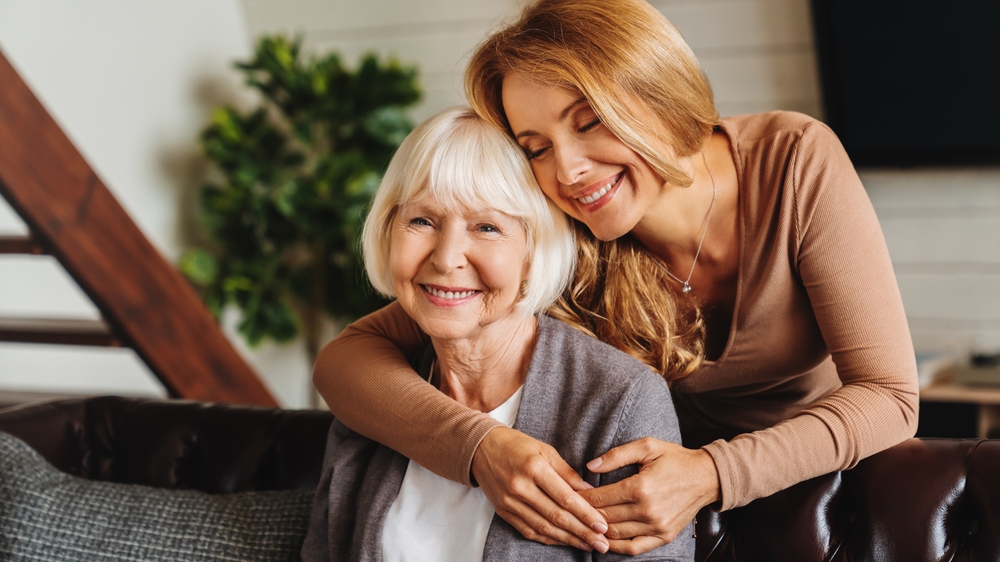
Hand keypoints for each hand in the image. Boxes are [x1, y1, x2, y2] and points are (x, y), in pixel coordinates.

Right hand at [472, 426, 610, 552]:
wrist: (480, 448)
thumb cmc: (516, 445)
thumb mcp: (545, 450)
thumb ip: (567, 472)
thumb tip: (589, 491)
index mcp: (534, 468)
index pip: (565, 497)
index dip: (586, 514)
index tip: (603, 525)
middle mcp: (520, 487)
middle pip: (556, 516)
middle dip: (582, 532)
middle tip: (601, 543)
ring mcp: (509, 502)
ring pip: (543, 527)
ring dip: (568, 539)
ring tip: (588, 545)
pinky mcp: (503, 511)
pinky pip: (528, 530)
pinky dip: (548, 538)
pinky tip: (564, 541)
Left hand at [580, 437, 720, 554]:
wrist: (707, 477)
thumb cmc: (675, 459)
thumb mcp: (647, 446)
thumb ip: (616, 455)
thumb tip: (590, 466)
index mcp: (640, 487)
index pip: (600, 498)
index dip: (581, 498)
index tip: (569, 495)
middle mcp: (647, 510)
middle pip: (604, 517)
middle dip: (584, 514)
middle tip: (570, 510)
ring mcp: (656, 526)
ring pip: (615, 534)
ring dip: (596, 530)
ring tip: (582, 524)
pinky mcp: (664, 536)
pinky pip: (633, 547)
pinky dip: (616, 547)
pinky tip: (604, 540)